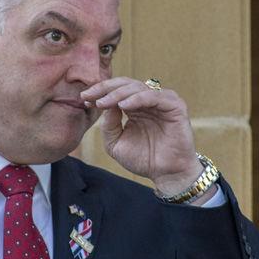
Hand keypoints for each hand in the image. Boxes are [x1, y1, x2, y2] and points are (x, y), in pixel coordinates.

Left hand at [80, 77, 205, 197]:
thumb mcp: (116, 143)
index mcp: (135, 106)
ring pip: (138, 87)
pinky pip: (154, 96)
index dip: (99, 92)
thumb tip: (104, 103)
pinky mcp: (175, 106)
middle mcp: (148, 101)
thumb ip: (108, 124)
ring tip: (103, 103)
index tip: (83, 98)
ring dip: (118, 93)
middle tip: (90, 96)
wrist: (165, 174)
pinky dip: (137, 99)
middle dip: (105, 89)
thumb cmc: (144, 159)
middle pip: (125, 84)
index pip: (116, 91)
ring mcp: (162, 102)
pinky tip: (123, 106)